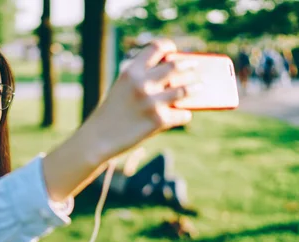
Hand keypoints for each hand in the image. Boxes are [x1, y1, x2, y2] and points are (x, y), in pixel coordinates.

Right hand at [82, 38, 198, 159]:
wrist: (98, 139)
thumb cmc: (113, 113)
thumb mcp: (123, 88)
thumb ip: (144, 79)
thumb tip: (178, 78)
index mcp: (132, 71)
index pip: (157, 47)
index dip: (169, 46)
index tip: (173, 51)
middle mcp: (142, 83)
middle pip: (177, 66)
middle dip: (189, 66)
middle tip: (194, 68)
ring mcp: (152, 102)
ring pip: (186, 89)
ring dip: (195, 88)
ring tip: (199, 87)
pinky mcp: (159, 120)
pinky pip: (183, 114)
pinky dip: (184, 114)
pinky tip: (182, 115)